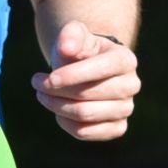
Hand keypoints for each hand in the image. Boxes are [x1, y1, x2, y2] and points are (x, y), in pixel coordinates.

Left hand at [29, 21, 138, 141]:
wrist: (89, 70)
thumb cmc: (81, 51)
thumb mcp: (75, 35)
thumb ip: (71, 35)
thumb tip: (67, 48)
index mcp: (125, 60)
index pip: (100, 69)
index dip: (71, 75)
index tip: (48, 78)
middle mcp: (131, 85)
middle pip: (87, 95)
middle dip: (55, 90)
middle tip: (36, 83)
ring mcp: (126, 109)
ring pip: (83, 115)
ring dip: (56, 106)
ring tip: (42, 95)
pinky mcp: (117, 128)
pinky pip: (85, 132)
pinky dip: (65, 122)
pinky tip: (58, 111)